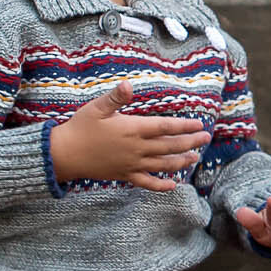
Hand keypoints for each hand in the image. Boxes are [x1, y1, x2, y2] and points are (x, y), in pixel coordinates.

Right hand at [49, 81, 211, 191]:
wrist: (65, 154)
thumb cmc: (80, 127)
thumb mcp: (97, 107)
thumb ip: (116, 97)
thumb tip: (129, 85)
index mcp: (132, 129)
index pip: (165, 127)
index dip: (183, 126)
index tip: (198, 125)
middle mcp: (136, 148)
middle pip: (169, 146)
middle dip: (190, 142)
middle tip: (205, 138)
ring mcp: (132, 164)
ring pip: (163, 164)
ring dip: (181, 161)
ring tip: (195, 157)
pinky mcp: (125, 175)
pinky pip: (147, 183)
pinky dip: (161, 185)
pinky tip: (173, 185)